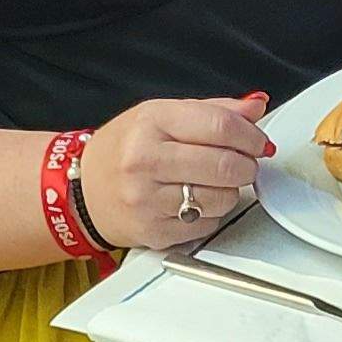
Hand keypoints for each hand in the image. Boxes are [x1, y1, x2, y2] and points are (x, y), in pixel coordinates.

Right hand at [80, 92, 272, 251]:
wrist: (83, 191)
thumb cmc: (123, 150)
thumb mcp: (161, 115)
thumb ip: (213, 110)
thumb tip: (255, 109)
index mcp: (151, 123)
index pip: (221, 126)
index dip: (251, 135)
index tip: (258, 142)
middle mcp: (145, 161)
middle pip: (226, 164)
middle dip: (247, 165)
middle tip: (244, 163)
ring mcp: (148, 200)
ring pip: (222, 198)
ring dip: (231, 191)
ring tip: (213, 182)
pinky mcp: (154, 232)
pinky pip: (208, 224)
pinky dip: (212, 213)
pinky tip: (194, 201)